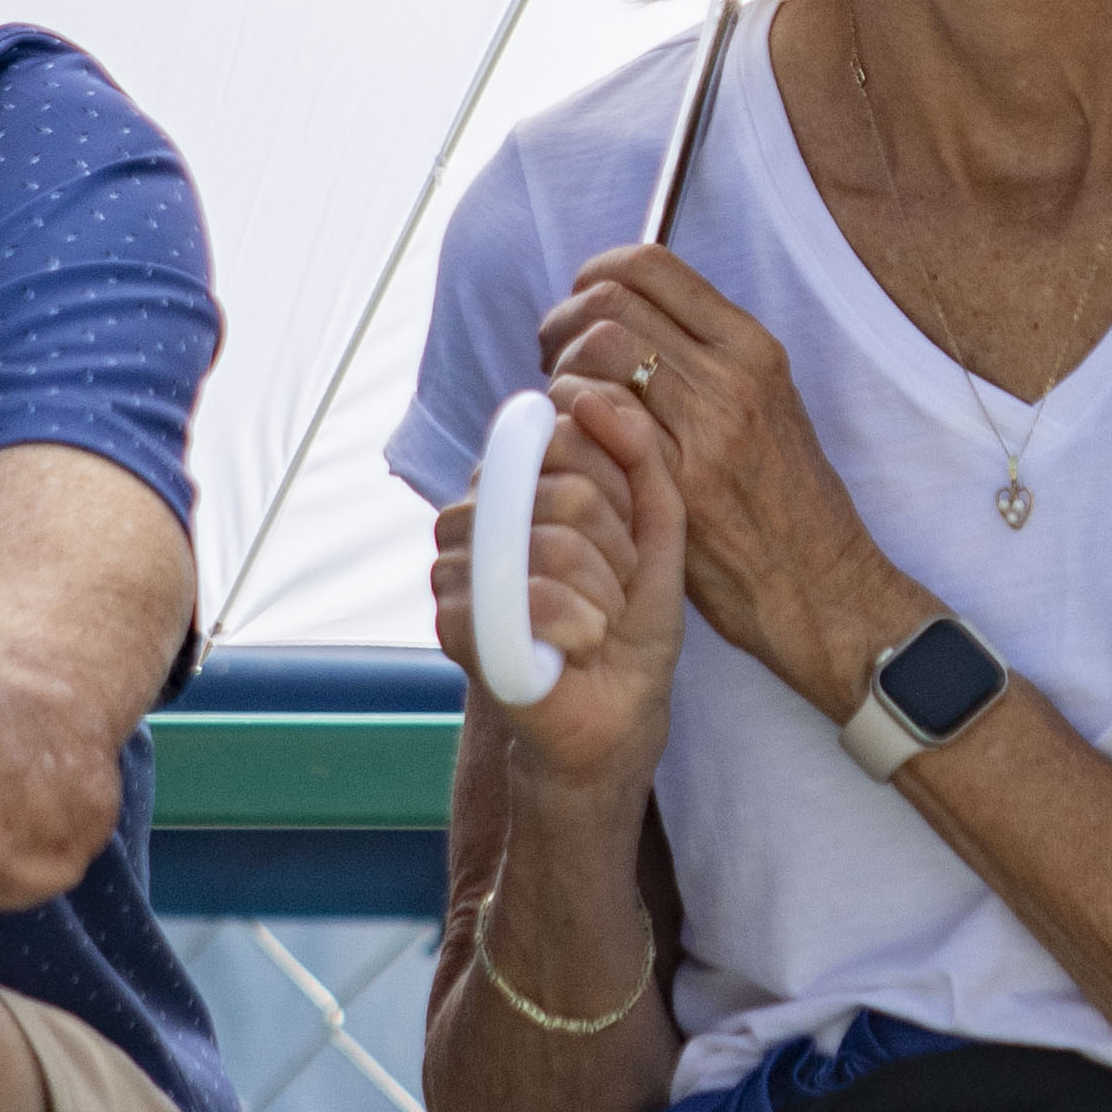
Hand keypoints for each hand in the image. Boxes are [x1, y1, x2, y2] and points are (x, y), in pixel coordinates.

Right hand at [434, 366, 686, 797]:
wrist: (615, 715)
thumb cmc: (634, 620)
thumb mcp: (660, 530)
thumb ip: (641, 459)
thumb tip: (596, 397)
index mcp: (520, 474)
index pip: (570, 432)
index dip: (622, 490)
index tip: (630, 539)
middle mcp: (477, 506)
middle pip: (568, 488)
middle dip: (619, 549)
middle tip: (617, 590)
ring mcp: (455, 561)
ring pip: (553, 542)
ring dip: (605, 593)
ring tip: (601, 620)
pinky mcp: (451, 619)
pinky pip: (530, 598)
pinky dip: (579, 627)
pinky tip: (580, 645)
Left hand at [539, 246, 929, 714]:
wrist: (819, 586)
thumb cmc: (786, 501)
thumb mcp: (767, 405)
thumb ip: (706, 358)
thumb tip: (629, 319)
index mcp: (751, 348)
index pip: (651, 266)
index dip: (595, 273)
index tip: (580, 302)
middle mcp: (729, 377)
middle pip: (611, 302)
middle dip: (563, 321)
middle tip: (553, 357)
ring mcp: (702, 429)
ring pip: (595, 351)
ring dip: (558, 369)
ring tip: (561, 402)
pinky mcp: (674, 482)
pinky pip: (592, 417)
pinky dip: (565, 416)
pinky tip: (570, 439)